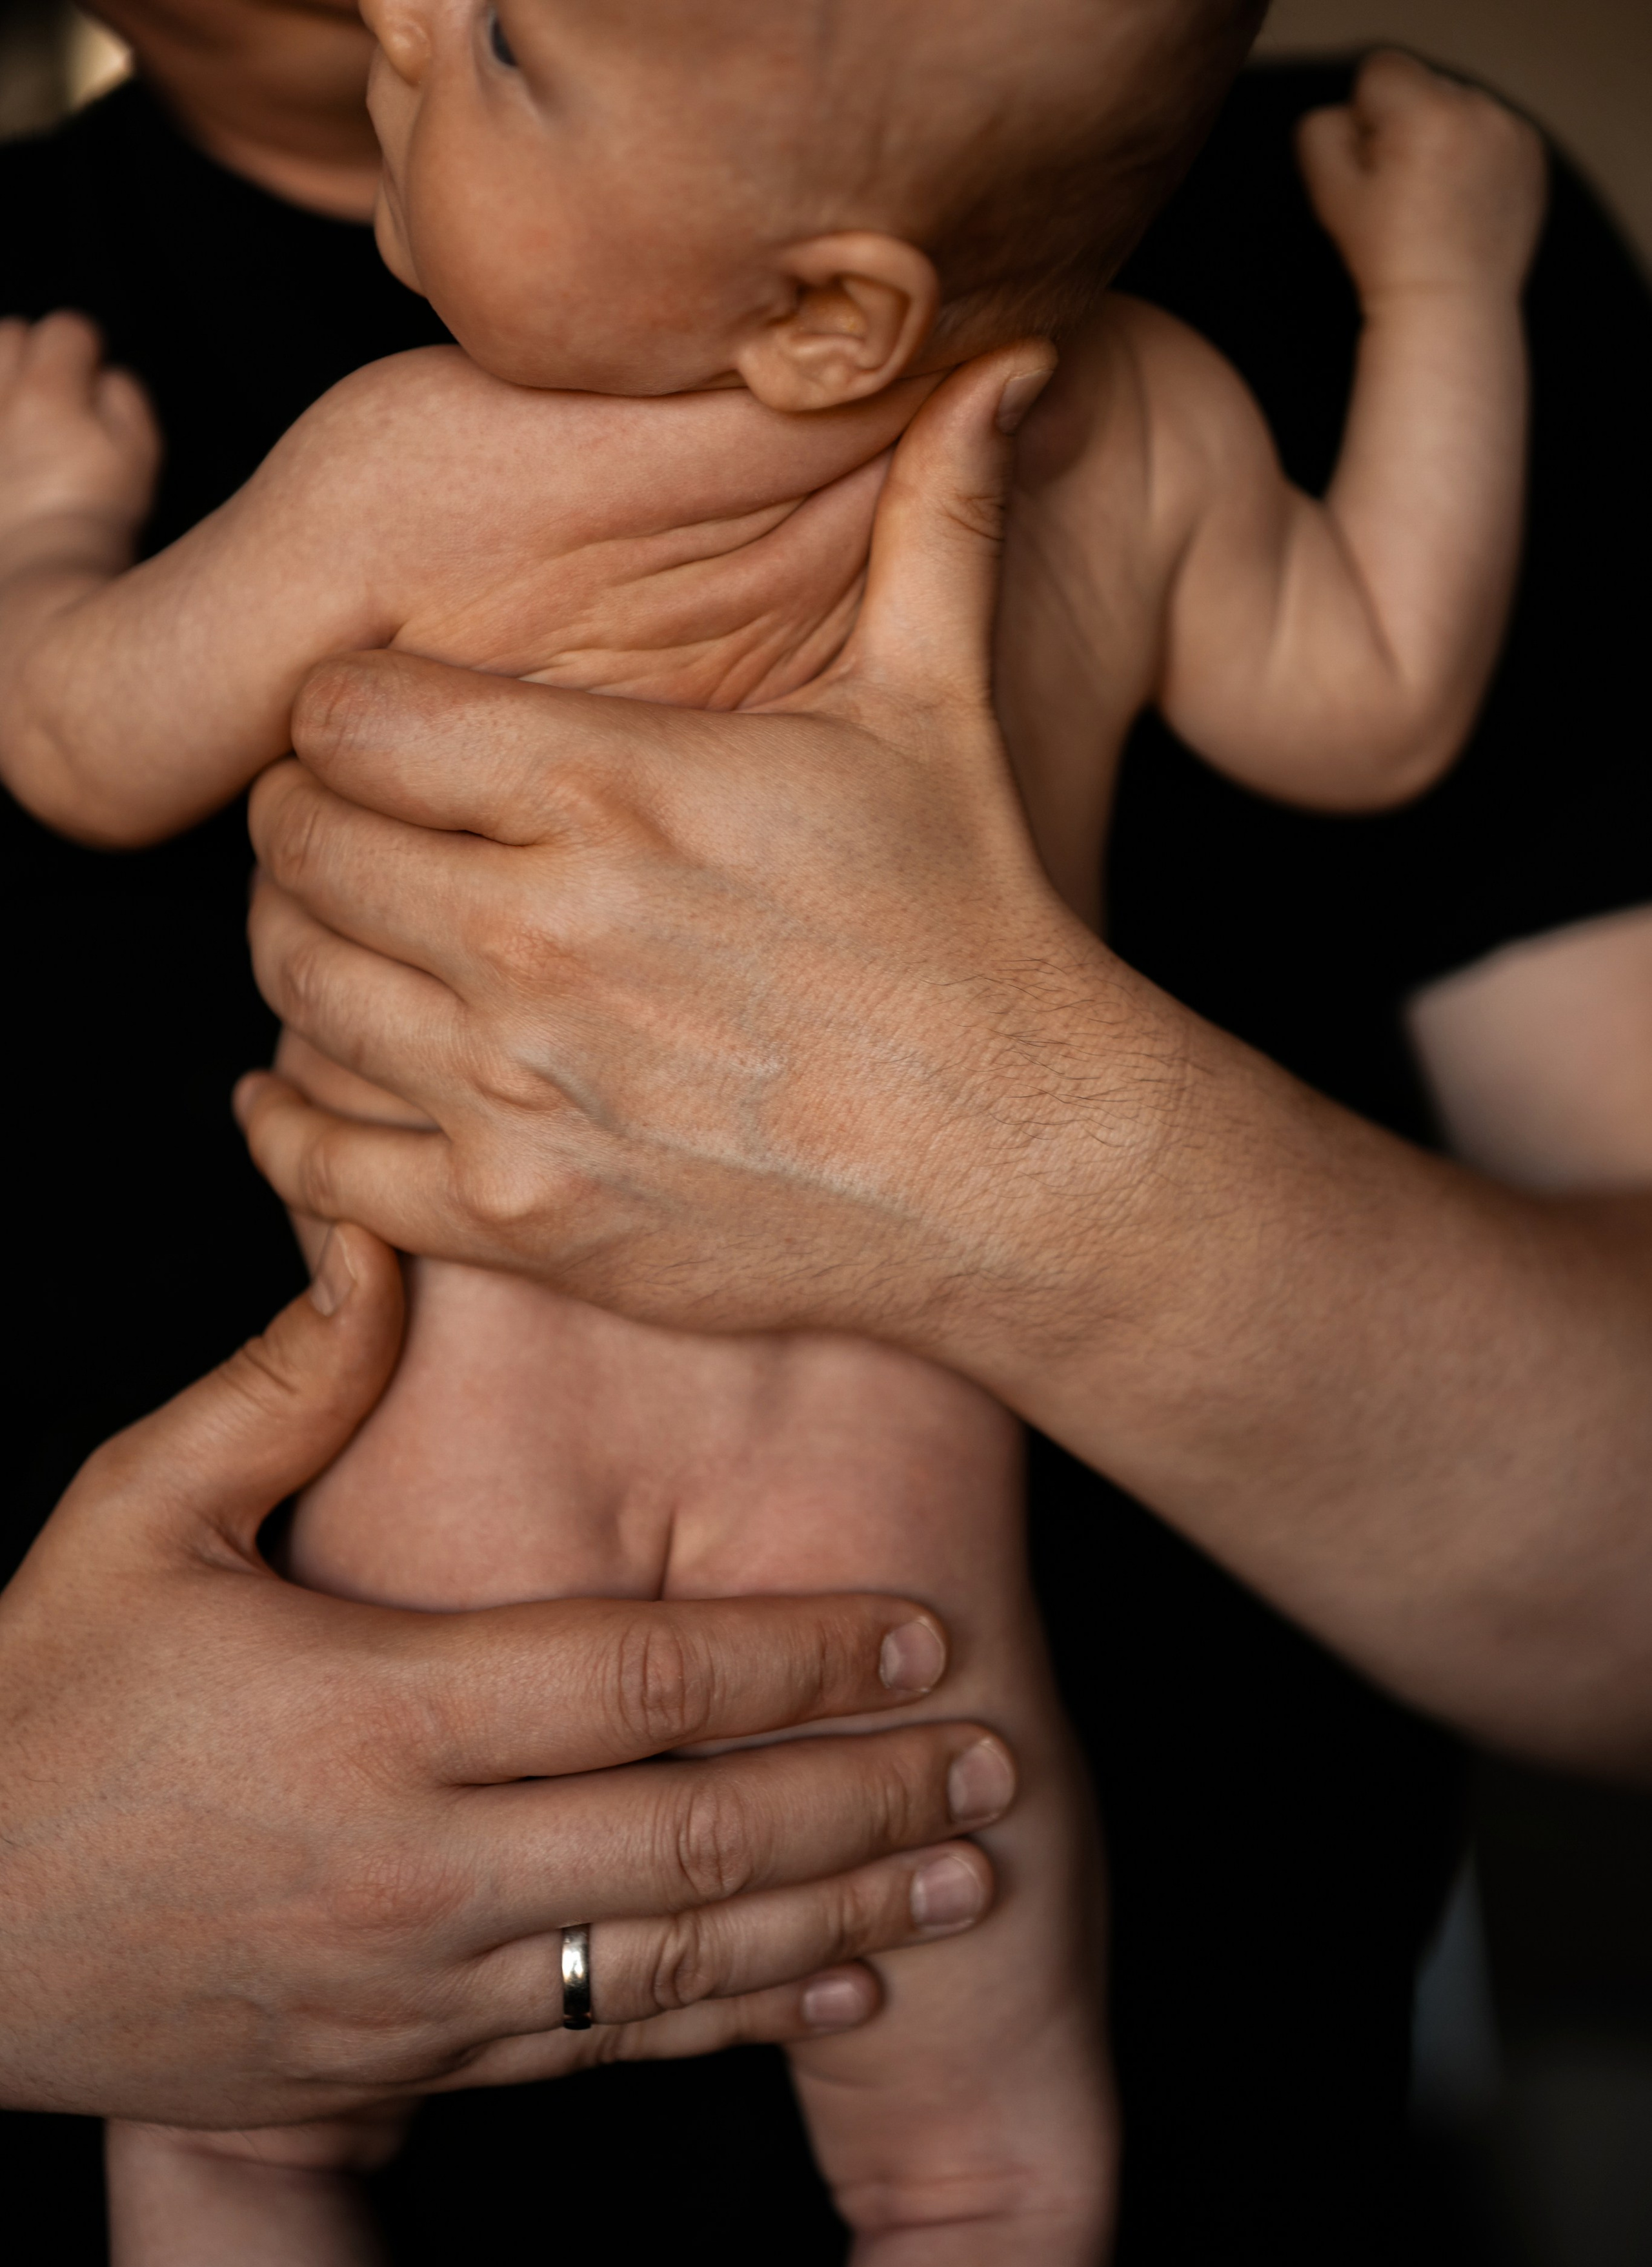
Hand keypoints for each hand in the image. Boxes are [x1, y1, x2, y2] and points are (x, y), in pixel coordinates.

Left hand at [0, 311, 158, 554]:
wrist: (41, 578)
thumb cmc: (93, 521)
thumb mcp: (138, 458)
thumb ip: (126, 402)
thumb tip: (109, 379)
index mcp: (50, 393)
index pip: (68, 331)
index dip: (85, 352)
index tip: (91, 377)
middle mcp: (0, 402)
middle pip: (9, 335)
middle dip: (33, 354)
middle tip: (52, 393)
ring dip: (5, 383)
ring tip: (22, 416)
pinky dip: (0, 424)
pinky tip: (13, 450)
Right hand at [0, 1227, 1007, 2126]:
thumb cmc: (37, 1706)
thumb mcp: (134, 1519)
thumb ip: (280, 1388)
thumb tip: (377, 1236)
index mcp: (373, 1709)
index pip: (643, 1681)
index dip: (802, 1657)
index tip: (923, 1632)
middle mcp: (416, 1860)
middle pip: (698, 1834)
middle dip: (869, 1796)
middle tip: (1000, 1760)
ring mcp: (413, 1983)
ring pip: (674, 1966)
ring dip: (837, 1920)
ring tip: (963, 1883)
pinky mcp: (395, 2068)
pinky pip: (595, 2054)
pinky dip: (727, 2024)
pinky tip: (828, 1991)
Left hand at [237, 344, 1140, 1379]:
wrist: (1020, 1162)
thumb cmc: (975, 930)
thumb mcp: (939, 713)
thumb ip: (936, 526)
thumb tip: (1009, 356)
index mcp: (614, 786)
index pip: (343, 716)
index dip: (342, 715)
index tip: (379, 733)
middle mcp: (540, 932)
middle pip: (295, 846)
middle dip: (308, 829)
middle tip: (352, 835)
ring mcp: (522, 1083)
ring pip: (294, 991)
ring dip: (303, 959)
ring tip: (350, 943)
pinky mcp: (522, 1214)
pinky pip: (318, 1164)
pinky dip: (287, 1126)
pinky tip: (299, 1090)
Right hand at [1296, 51, 1545, 303]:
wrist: (1450, 309)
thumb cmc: (1387, 259)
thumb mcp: (1330, 194)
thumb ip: (1322, 133)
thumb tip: (1348, 116)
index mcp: (1423, 114)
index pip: (1380, 71)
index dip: (1365, 119)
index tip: (1374, 167)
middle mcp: (1476, 111)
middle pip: (1423, 85)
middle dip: (1406, 125)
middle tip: (1403, 190)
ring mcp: (1510, 132)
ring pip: (1458, 107)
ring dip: (1442, 137)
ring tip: (1433, 200)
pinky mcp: (1531, 154)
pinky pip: (1492, 131)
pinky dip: (1475, 157)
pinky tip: (1461, 203)